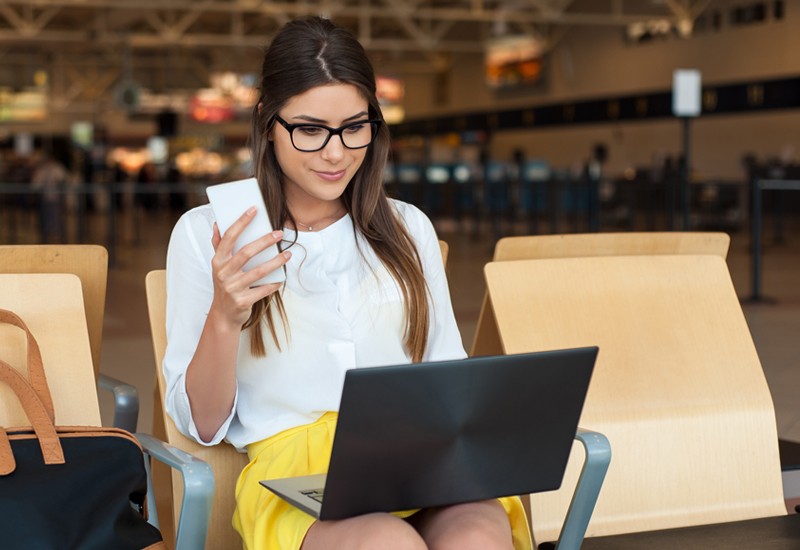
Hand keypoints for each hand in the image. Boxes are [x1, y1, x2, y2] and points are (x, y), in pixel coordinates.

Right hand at [209, 207, 290, 328]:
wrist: (224, 314)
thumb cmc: (225, 284)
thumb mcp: (219, 266)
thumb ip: (218, 245)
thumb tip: (217, 224)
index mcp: (218, 261)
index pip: (229, 237)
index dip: (241, 222)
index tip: (254, 210)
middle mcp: (223, 273)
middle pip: (246, 253)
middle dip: (264, 241)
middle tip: (279, 233)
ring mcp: (232, 288)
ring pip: (258, 272)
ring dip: (276, 262)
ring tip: (288, 254)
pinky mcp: (242, 301)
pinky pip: (263, 290)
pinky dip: (274, 284)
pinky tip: (282, 277)